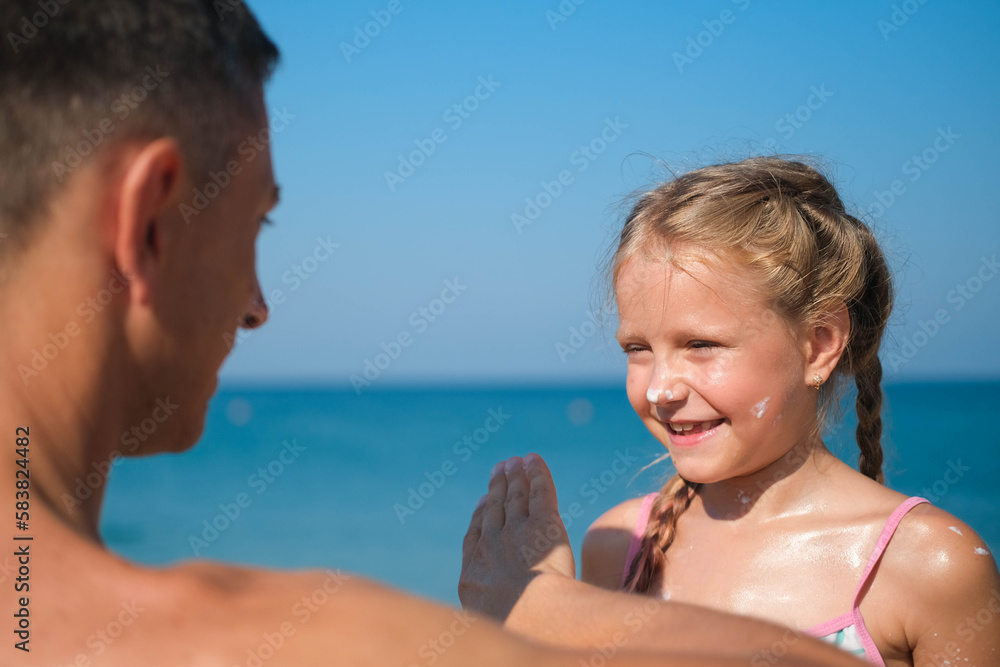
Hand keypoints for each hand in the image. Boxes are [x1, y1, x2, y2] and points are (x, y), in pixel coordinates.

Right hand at [459, 453, 575, 622]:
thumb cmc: (514, 630)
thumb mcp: (494, 629)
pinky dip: (536, 473)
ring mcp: (516, 531)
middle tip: (499, 470)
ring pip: (516, 497)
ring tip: (515, 462)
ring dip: (515, 476)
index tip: (483, 502)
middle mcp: (492, 545)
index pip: (476, 534)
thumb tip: (502, 626)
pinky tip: (533, 460)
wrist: (530, 614)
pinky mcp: (544, 522)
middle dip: (497, 488)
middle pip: (495, 509)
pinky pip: (540, 491)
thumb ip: (495, 615)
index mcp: (474, 572)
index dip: (481, 514)